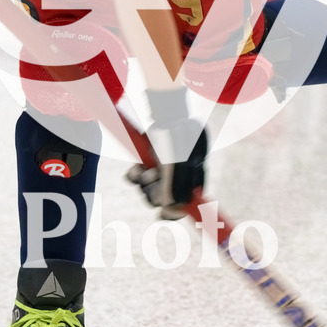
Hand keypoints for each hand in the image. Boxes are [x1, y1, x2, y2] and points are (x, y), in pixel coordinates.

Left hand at [126, 88, 207, 218]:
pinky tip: (136, 166)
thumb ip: (175, 187)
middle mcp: (178, 174)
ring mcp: (161, 169)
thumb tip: (167, 207)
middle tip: (149, 181)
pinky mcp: (145, 163)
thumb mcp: (177, 163)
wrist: (161, 112)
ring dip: (143, 183)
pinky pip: (135, 179)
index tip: (162, 214)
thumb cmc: (174, 135)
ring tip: (143, 169)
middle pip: (163, 200)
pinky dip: (133, 176)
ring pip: (147, 190)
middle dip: (153, 194)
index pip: (185, 203)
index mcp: (193, 176)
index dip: (174, 213)